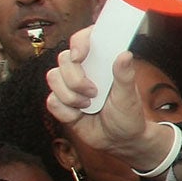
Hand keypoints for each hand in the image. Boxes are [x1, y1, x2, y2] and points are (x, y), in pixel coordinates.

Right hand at [45, 27, 170, 171]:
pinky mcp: (61, 103)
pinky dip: (67, 111)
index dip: (79, 42)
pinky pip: (52, 101)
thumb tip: (125, 54)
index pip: (84, 39)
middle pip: (64, 59)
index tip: (81, 55)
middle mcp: (83, 70)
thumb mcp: (129, 96)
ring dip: (71, 96)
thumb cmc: (127, 114)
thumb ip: (125, 75)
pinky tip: (80, 115)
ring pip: (53, 78)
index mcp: (101, 62)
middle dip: (76, 78)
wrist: (120, 140)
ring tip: (89, 105)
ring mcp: (70, 86)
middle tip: (94, 92)